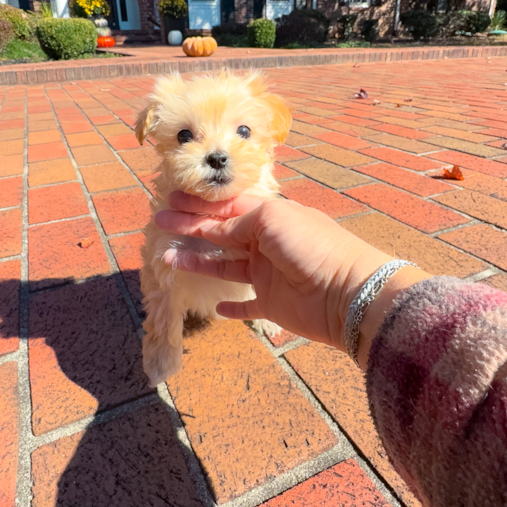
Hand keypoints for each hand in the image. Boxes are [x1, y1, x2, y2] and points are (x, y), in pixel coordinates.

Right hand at [155, 192, 429, 359]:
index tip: (171, 198)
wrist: (346, 293)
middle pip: (220, 233)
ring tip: (168, 259)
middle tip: (160, 221)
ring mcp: (268, 275)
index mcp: (269, 217)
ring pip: (224, 266)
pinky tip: (216, 306)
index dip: (199, 203)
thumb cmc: (312, 247)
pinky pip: (247, 306)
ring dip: (198, 261)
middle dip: (190, 226)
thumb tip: (215, 229)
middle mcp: (266, 243)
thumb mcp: (271, 221)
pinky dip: (232, 307)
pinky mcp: (271, 305)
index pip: (226, 207)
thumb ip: (237, 223)